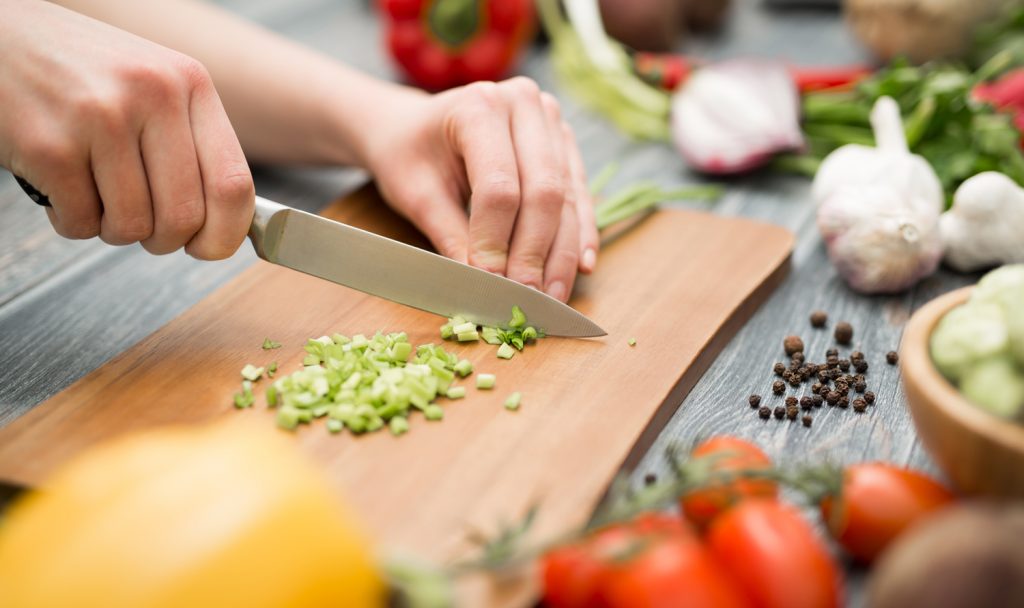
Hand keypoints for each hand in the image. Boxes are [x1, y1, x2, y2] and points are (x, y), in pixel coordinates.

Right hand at [0, 0, 253, 258]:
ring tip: (96, 193)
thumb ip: (194, 145)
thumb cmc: (83, 74)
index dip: (225, 234)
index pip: (233, 184)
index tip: (208, 247)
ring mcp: (101, 118)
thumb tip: (229, 227)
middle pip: (184, 218)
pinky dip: (72, 221)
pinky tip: (62, 186)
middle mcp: (153, 94)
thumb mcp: (155, 87)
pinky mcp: (51, 145)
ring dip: (112, 228)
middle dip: (163, 240)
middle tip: (142, 224)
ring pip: (132, 227)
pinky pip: (81, 223)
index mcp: (190, 83)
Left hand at [357, 77, 598, 302]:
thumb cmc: (408, 155)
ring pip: (567, 197)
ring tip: (553, 296)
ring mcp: (550, 120)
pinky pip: (579, 193)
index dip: (497, 241)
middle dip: (536, 253)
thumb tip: (482, 287)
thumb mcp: (417, 196)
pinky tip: (582, 266)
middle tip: (527, 298)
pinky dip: (580, 234)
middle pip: (543, 191)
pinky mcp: (564, 142)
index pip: (499, 186)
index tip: (490, 284)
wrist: (413, 126)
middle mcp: (524, 104)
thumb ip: (452, 238)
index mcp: (478, 106)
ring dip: (563, 252)